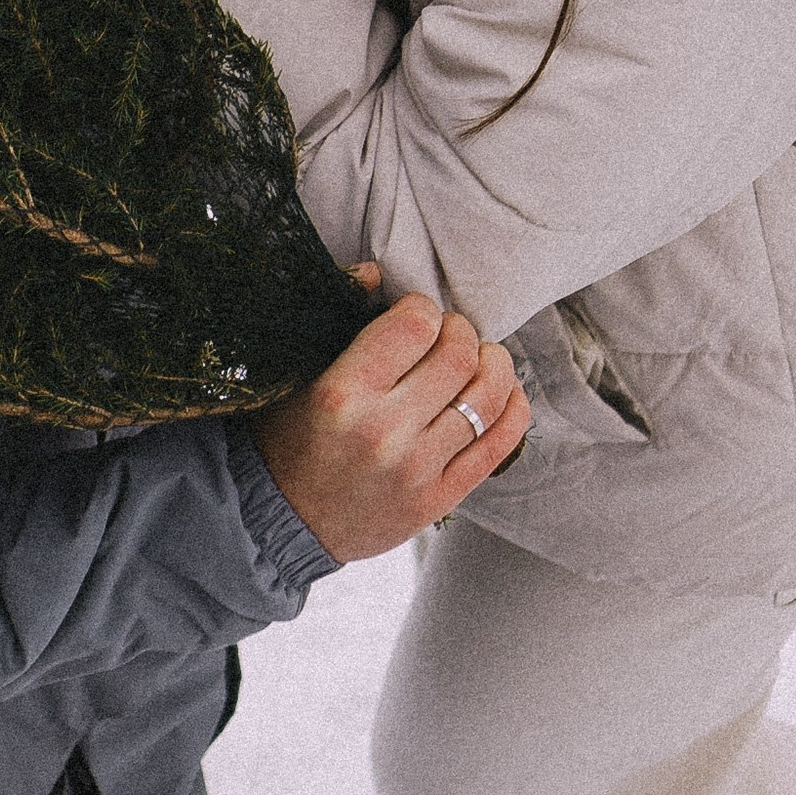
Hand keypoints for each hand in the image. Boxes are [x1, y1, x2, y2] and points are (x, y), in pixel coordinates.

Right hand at [250, 273, 526, 562]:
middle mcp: (383, 431)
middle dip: (461, 331)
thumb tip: (378, 272)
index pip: (414, 324)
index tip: (416, 316)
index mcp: (342, 392)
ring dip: (493, 364)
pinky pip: (500, 444)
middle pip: (458, 354)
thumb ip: (337, 317)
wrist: (282, 522)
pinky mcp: (439, 500)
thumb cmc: (288, 438)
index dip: (423, 308)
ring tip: (480, 359)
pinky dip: (513, 408)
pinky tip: (503, 393)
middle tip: (449, 334)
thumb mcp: (297, 372)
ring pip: (488, 396)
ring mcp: (416, 469)